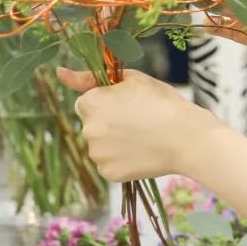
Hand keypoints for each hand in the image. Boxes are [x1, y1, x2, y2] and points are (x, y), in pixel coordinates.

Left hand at [57, 67, 219, 180]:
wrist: (187, 137)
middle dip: (109, 121)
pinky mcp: (109, 173)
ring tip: (143, 136)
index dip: (107, 101)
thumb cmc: (162, 102)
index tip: (128, 104)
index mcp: (91, 103)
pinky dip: (122, 159)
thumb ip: (89, 77)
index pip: (86, 101)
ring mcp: (97, 154)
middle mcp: (88, 130)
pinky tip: (141, 151)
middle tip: (138, 119)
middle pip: (92, 124)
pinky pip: (109, 163)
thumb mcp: (131, 79)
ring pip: (101, 145)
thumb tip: (59, 72)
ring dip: (114, 141)